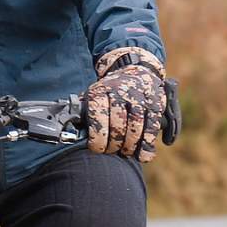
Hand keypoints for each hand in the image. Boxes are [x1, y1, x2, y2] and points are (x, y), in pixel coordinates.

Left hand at [85, 47, 166, 161]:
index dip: (97, 137)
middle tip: (111, 150)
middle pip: (118, 124)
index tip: (96, 148)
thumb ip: (82, 115)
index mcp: (100, 91)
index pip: (98, 116)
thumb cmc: (110, 94)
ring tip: (125, 152)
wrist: (136, 70)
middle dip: (114, 144)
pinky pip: (152, 127)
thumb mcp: (93, 97)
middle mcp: (120, 92)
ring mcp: (140, 97)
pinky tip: (142, 156)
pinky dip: (147, 144)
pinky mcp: (156, 104)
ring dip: (130, 146)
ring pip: (136, 126)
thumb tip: (71, 135)